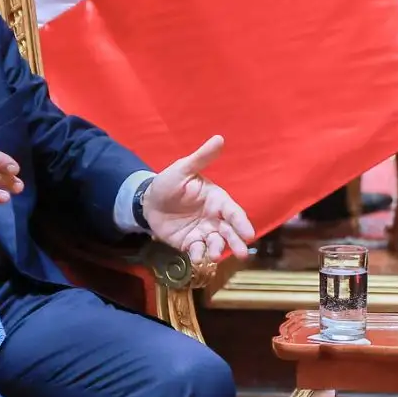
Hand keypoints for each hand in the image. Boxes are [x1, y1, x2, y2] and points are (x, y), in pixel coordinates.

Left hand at [144, 135, 254, 263]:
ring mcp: (202, 232)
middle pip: (229, 232)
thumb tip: (219, 138)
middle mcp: (214, 218)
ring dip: (217, 251)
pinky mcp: (189, 244)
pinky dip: (199, 256)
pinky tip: (197, 258)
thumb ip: (202, 158)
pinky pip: (197, 251)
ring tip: (214, 256)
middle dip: (236, 243)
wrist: (148, 201)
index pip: (233, 212)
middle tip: (242, 254)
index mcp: (217, 200)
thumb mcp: (183, 169)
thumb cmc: (169, 183)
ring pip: (215, 244)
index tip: (249, 235)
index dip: (242, 223)